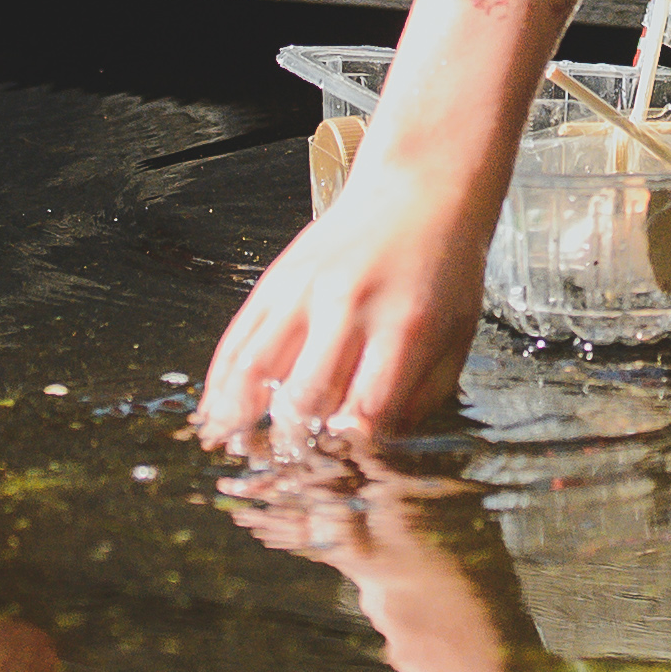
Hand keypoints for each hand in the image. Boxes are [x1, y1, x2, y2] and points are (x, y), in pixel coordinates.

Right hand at [195, 168, 488, 451]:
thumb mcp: (455, 338)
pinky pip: (238, 338)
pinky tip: (216, 413)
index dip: (345, 457)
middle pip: (302, 398)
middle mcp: (348, 306)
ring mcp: (305, 290)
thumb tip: (371, 454)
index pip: (364, 412)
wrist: (419, 189)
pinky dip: (220, 381)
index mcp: (404, 326)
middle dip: (290, 449)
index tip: (336, 481)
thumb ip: (417, 400)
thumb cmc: (443, 270)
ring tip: (233, 455)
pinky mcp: (276, 278)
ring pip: (256, 368)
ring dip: (239, 420)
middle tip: (282, 480)